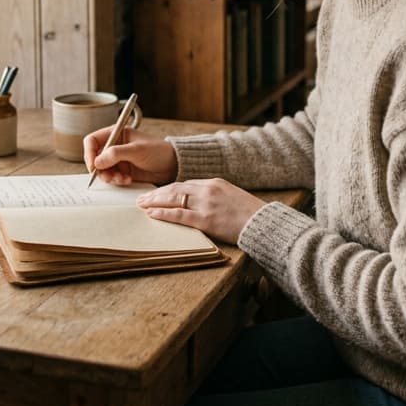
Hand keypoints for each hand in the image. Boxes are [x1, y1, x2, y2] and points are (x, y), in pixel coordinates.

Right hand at [84, 126, 177, 185]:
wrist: (172, 165)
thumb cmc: (158, 151)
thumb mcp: (137, 150)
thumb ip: (116, 154)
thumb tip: (97, 161)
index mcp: (116, 133)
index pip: (92, 141)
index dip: (89, 153)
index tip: (93, 165)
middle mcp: (114, 146)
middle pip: (95, 158)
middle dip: (101, 169)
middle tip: (110, 177)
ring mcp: (118, 160)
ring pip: (102, 170)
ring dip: (110, 177)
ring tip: (122, 179)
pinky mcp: (122, 171)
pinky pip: (112, 178)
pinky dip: (117, 181)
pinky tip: (128, 180)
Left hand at [136, 178, 265, 244]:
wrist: (263, 223)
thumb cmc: (249, 213)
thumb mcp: (231, 196)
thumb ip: (213, 196)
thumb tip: (197, 202)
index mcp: (214, 182)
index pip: (184, 183)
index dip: (167, 188)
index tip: (156, 192)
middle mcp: (208, 189)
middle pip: (175, 188)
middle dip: (156, 193)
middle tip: (142, 197)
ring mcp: (206, 204)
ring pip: (173, 199)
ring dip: (154, 201)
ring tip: (142, 205)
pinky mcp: (206, 219)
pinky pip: (179, 215)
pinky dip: (163, 213)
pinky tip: (152, 214)